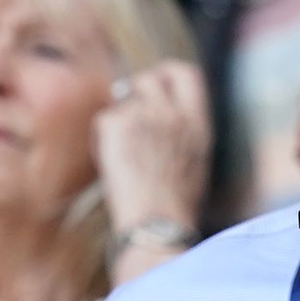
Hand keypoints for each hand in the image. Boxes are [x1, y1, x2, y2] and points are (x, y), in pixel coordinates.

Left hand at [97, 60, 210, 282]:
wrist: (156, 226)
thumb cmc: (173, 208)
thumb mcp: (193, 164)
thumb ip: (181, 132)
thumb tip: (160, 117)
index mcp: (197, 122)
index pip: (186, 74)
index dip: (167, 74)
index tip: (156, 83)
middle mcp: (172, 112)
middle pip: (148, 79)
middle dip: (135, 91)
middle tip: (127, 118)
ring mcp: (144, 115)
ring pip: (122, 102)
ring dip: (119, 123)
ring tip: (121, 156)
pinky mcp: (118, 125)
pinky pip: (104, 120)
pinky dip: (102, 141)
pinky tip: (112, 167)